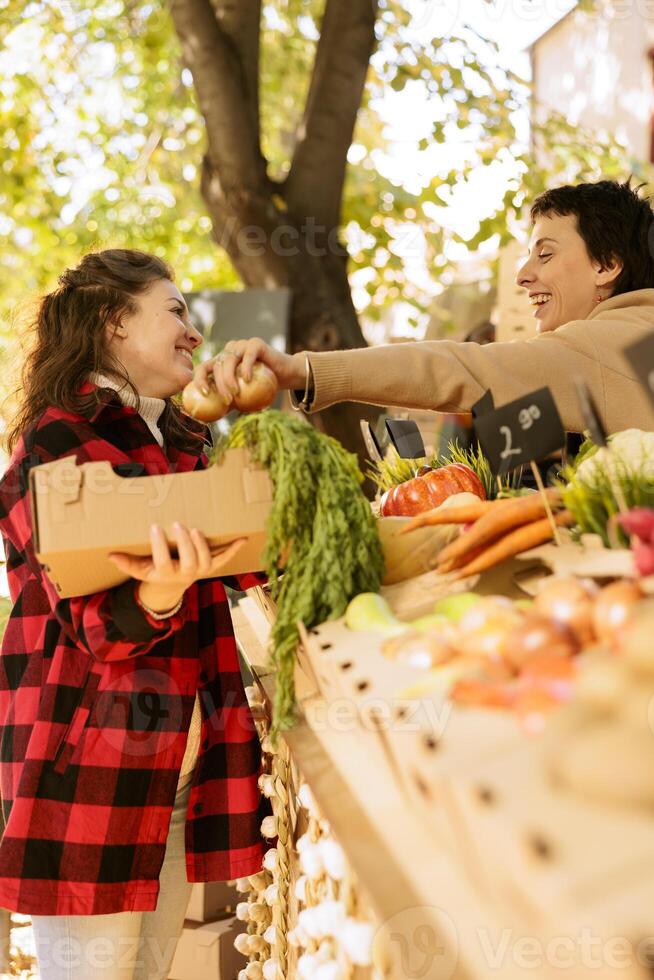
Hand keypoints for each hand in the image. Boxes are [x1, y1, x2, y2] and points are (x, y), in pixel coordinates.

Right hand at [108, 524, 246, 611]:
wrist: (173, 585)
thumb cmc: (155, 572)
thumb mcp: (139, 569)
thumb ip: (126, 563)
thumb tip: (109, 555)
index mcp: (166, 573)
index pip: (162, 561)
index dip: (159, 546)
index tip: (155, 528)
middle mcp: (186, 573)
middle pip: (189, 560)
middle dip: (185, 542)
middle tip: (178, 524)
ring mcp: (201, 570)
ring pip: (207, 560)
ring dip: (204, 545)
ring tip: (196, 529)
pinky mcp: (212, 566)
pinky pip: (225, 559)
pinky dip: (233, 549)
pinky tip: (242, 538)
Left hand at [193, 338, 305, 403]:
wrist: (285, 376)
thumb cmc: (263, 390)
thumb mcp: (242, 399)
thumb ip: (226, 404)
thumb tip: (209, 420)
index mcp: (220, 362)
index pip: (203, 368)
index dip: (199, 379)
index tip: (205, 394)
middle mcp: (228, 351)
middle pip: (216, 365)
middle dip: (219, 385)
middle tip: (227, 400)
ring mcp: (241, 345)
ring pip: (229, 360)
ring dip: (230, 378)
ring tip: (237, 393)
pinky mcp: (255, 343)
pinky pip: (247, 355)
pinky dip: (246, 368)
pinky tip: (247, 380)